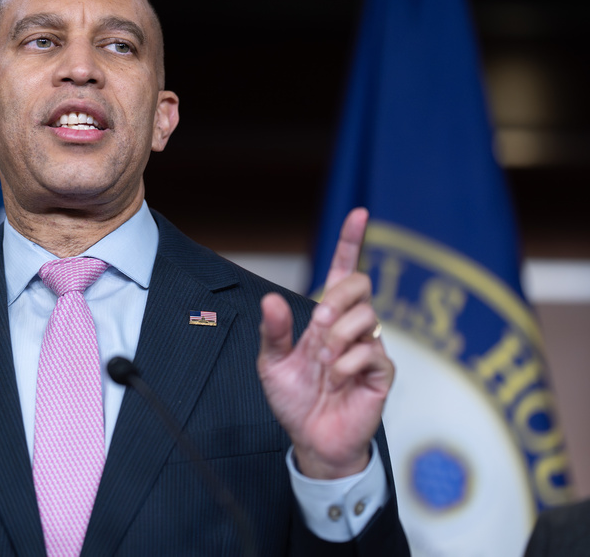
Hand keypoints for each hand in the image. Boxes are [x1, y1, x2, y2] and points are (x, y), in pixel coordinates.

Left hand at [257, 208, 392, 479]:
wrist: (311, 439)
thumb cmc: (295, 399)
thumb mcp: (271, 363)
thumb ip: (273, 331)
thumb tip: (272, 299)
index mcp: (325, 317)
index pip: (343, 270)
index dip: (351, 241)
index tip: (359, 213)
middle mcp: (351, 326)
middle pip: (359, 285)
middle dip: (337, 298)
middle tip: (318, 324)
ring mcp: (369, 347)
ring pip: (367, 317)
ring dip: (337, 338)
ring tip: (323, 363)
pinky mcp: (382, 372)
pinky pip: (372, 352)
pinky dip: (347, 364)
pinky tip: (336, 380)